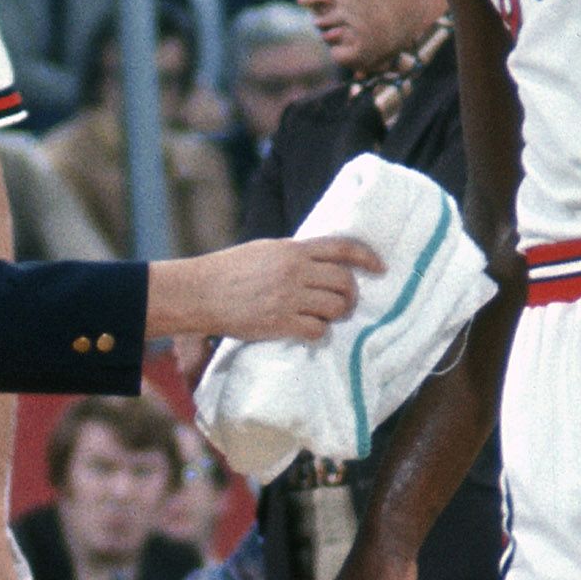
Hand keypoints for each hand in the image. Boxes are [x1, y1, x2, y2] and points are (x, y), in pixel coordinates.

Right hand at [147, 236, 381, 342]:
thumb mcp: (264, 250)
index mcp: (292, 249)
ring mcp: (289, 297)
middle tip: (346, 304)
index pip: (342, 247)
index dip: (367, 257)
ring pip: (335, 307)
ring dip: (336, 315)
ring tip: (327, 318)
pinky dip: (319, 332)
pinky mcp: (280, 322)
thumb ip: (292, 255)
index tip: (380, 267)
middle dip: (351, 295)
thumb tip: (317, 261)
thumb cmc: (228, 270)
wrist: (200, 292)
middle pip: (344, 281)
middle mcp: (295, 271)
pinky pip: (317, 330)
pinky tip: (309, 331)